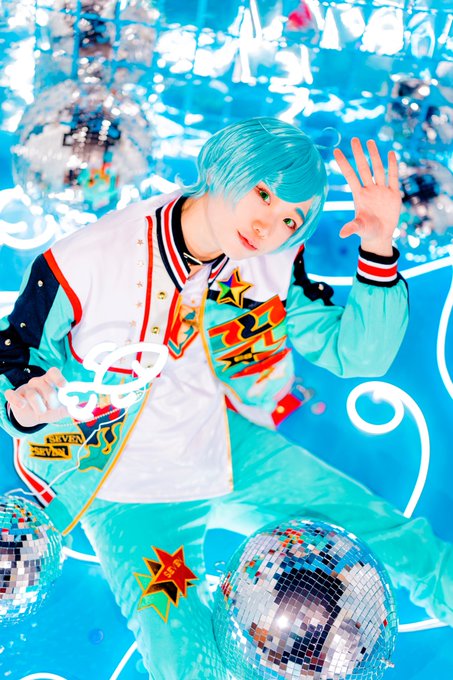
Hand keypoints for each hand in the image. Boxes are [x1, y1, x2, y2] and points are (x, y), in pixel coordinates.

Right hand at [4, 367, 69, 428]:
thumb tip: (91, 415)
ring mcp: (25, 389)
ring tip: (41, 411)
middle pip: (47, 389)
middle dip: (53, 402)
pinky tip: (23, 406)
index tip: (65, 387)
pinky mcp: (14, 396)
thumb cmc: (49, 408)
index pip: (53, 372)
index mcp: (50, 381)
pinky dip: (17, 400)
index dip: (59, 378)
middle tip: (52, 408)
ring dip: (40, 408)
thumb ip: (74, 410)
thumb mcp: (61, 410)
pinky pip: (12, 395)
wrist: (32, 416)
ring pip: (32, 395)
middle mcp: (37, 382)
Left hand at [334, 138, 400, 255]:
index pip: (350, 175)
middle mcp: (369, 190)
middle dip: (359, 154)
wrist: (380, 236)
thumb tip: (342, 234)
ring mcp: (381, 190)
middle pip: (363, 168)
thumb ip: (352, 228)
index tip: (336, 150)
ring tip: (370, 142)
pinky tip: (391, 154)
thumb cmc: (367, 232)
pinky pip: (393, 177)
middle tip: (354, 139)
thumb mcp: (360, 228)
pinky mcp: (393, 194)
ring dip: (375, 156)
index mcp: (359, 195)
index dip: (343, 163)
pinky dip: (393, 166)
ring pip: (378, 169)